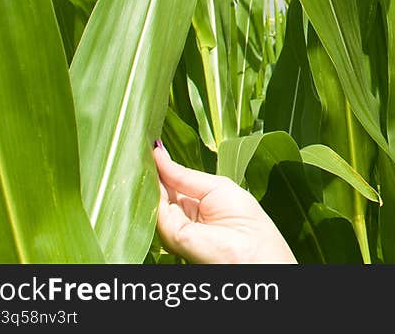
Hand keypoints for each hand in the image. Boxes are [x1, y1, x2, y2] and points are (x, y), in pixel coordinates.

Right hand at [152, 143, 296, 263]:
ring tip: (141, 152)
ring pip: (154, 198)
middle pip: (161, 189)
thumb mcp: (214, 186)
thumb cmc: (245, 219)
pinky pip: (157, 208)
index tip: (149, 143)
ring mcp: (175, 227)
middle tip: (139, 144)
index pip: (172, 182)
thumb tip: (158, 152)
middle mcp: (182, 216)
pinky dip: (151, 188)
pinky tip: (149, 169)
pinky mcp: (171, 235)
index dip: (161, 165)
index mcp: (196, 204)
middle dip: (151, 169)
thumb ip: (183, 174)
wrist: (255, 250)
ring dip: (148, 176)